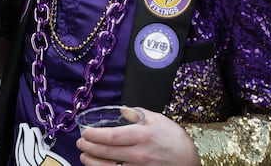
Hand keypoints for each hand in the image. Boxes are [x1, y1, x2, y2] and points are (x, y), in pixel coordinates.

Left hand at [76, 108, 199, 165]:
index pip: (111, 136)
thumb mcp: (157, 119)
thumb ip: (136, 114)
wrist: (191, 161)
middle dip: (89, 148)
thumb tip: (121, 110)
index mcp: (142, 136)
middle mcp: (139, 154)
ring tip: (84, 156)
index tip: (85, 133)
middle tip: (80, 143)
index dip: (94, 135)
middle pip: (106, 153)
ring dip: (93, 163)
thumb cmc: (174, 139)